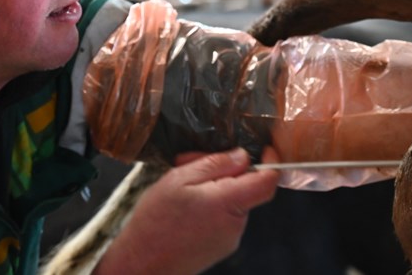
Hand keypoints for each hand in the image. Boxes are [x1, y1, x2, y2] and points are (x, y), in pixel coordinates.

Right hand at [94, 147, 279, 274]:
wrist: (141, 265)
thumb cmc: (155, 222)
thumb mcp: (179, 179)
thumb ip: (214, 164)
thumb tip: (242, 156)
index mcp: (228, 203)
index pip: (268, 181)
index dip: (270, 161)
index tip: (262, 148)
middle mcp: (235, 224)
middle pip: (245, 187)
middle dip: (221, 171)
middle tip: (188, 165)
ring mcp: (229, 239)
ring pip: (232, 201)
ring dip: (211, 188)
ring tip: (179, 190)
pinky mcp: (220, 247)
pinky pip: (222, 217)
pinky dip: (208, 206)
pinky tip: (182, 208)